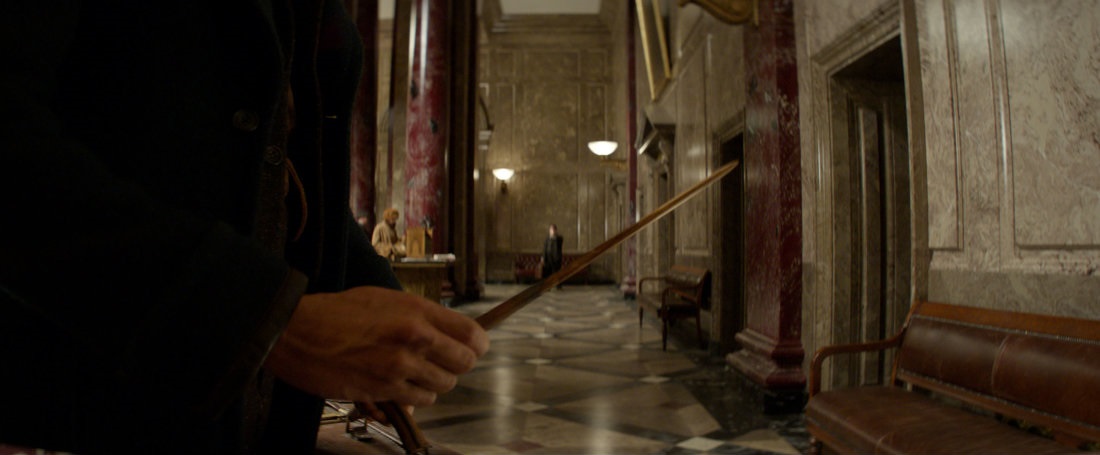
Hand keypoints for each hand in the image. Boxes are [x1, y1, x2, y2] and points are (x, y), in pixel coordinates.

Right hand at [265, 286, 488, 406]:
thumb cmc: (337, 312)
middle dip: (457, 365)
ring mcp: (399, 366)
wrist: (296, 331)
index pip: (472, 334)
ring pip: (444, 385)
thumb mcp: (385, 299)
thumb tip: (446, 332)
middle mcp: (414, 337)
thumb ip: (419, 316)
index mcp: (416, 310)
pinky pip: (419, 401)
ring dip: (434, 383)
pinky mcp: (383, 389)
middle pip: (464, 363)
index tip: (473, 347)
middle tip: (443, 362)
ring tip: (416, 373)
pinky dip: (415, 397)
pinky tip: (401, 386)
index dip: (477, 344)